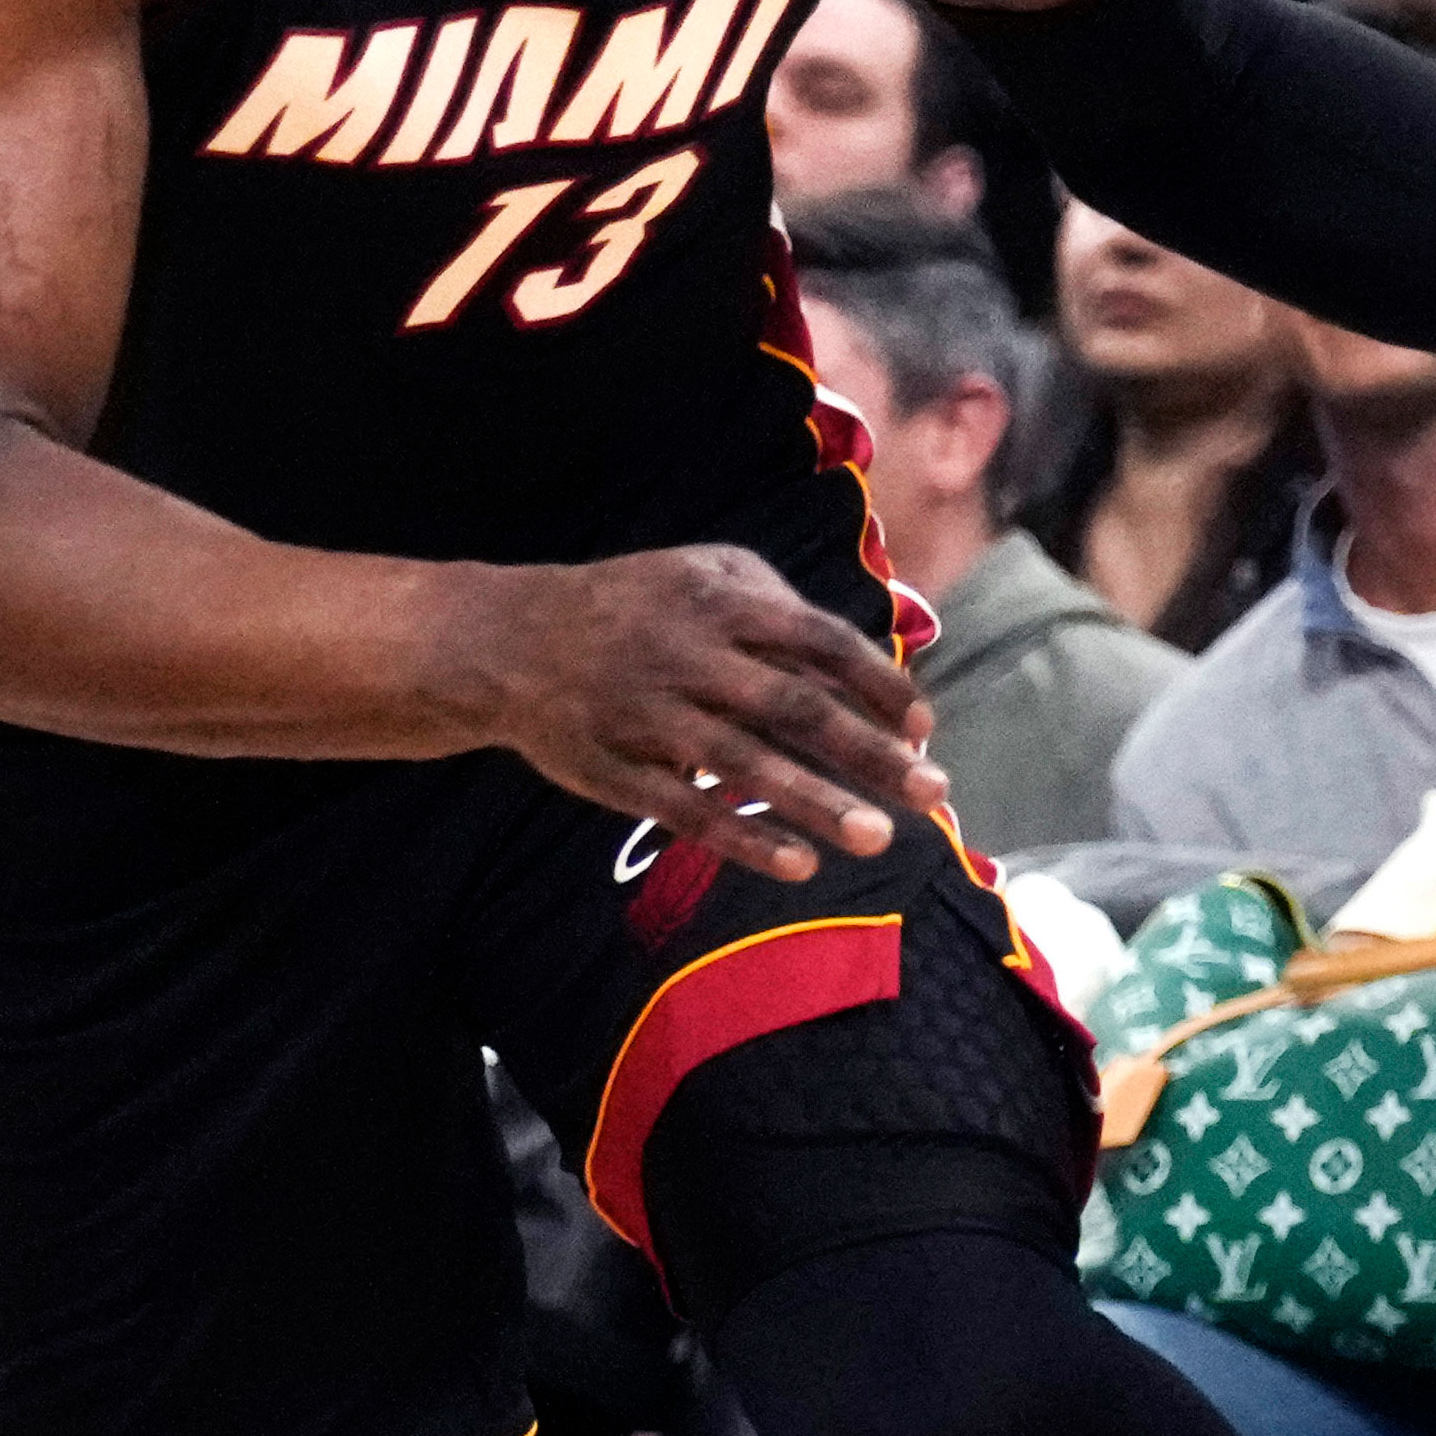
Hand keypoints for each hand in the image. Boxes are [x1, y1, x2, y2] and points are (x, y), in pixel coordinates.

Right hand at [472, 543, 935, 880]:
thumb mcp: (697, 570)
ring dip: (815, 804)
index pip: (817, 640)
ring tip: (876, 839)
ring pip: (743, 765)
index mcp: (716, 599)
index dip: (877, 684)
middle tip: (932, 792)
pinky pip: (686, 809)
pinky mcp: (613, 769)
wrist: (503, 641)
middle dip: (867, 752)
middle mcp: (686, 654)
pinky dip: (743, 838)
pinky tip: (798, 864)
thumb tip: (862, 660)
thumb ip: (777, 603)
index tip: (922, 727)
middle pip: (792, 706)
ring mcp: (647, 715)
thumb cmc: (626, 606)